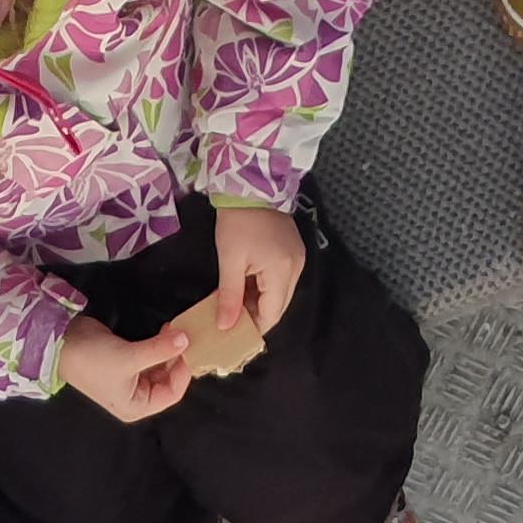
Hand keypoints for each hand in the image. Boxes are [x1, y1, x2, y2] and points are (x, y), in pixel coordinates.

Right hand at [54, 313, 193, 421]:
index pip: (173, 393)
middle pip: (168, 378)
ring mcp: (131, 378)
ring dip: (169, 349)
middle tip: (186, 335)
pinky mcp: (127, 360)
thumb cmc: (92, 360)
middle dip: (177, 358)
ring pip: (161, 365)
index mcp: (137, 406)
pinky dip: (159, 344)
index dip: (183, 371)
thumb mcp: (129, 357)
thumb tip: (185, 339)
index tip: (190, 348)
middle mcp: (137, 396)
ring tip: (176, 330)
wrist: (60, 343)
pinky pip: (151, 355)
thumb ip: (160, 349)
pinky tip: (165, 330)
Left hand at [205, 200, 306, 334]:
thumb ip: (229, 296)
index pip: (271, 314)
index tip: (233, 335)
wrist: (251, 186)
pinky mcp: (294, 251)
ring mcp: (298, 259)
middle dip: (256, 316)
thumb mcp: (229, 261)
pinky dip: (265, 288)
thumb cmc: (238, 221)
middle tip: (231, 322)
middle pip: (278, 306)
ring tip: (235, 304)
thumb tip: (225, 325)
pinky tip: (247, 287)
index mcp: (282, 272)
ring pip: (280, 294)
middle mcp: (296, 268)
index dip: (253, 328)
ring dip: (259, 302)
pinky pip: (281, 280)